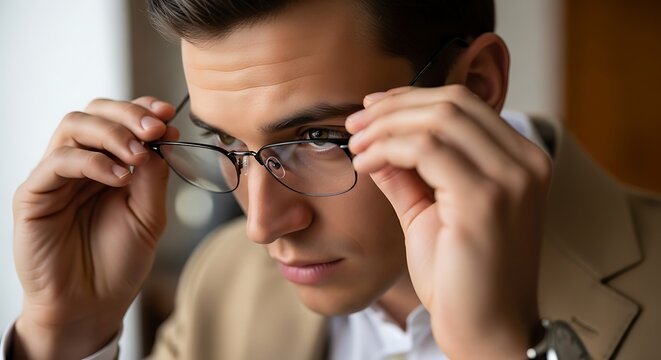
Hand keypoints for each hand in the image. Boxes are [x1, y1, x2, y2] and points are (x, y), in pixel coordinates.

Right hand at [12, 97, 177, 358]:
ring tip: (140, 154)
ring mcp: (55, 177)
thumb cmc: (118, 262)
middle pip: (94, 112)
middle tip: (156, 128)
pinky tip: (120, 177)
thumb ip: (154, 178)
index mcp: (109, 164)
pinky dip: (93, 161)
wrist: (91, 304)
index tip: (169, 115)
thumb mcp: (149, 216)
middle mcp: (80, 164)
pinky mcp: (34, 194)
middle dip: (129, 114)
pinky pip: (58, 161)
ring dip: (113, 133)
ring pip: (74, 127)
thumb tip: (161, 138)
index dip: (143, 109)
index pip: (120, 120)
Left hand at [347, 85, 550, 358]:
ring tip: (356, 144)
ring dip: (385, 126)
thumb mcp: (428, 213)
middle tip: (354, 123)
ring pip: (438, 119)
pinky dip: (388, 148)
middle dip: (393, 107)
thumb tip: (375, 141)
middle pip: (452, 102)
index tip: (371, 109)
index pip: (463, 104)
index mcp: (518, 161)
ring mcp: (511, 178)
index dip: (411, 98)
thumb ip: (407, 174)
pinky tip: (365, 164)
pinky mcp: (487, 199)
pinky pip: (427, 149)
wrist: (486, 331)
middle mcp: (524, 162)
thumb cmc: (460, 278)